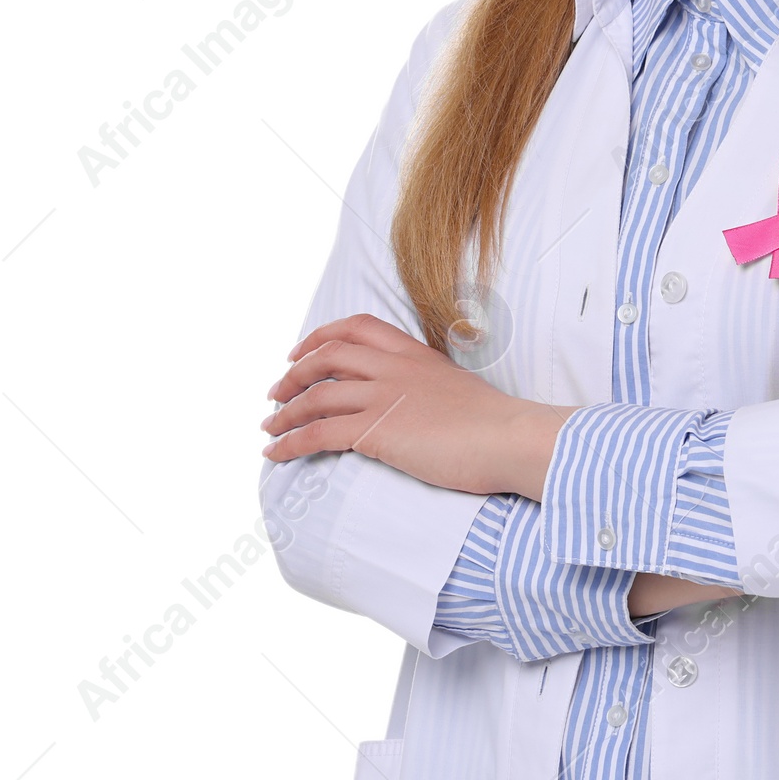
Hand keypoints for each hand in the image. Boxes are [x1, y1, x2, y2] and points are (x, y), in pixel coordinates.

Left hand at [261, 313, 558, 495]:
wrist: (509, 437)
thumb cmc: (494, 422)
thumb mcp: (456, 387)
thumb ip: (427, 385)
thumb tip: (413, 402)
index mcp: (414, 353)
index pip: (358, 326)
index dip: (322, 335)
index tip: (302, 351)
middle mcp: (394, 368)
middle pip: (327, 356)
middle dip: (294, 373)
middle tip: (276, 392)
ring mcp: (385, 397)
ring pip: (316, 395)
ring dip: (284, 411)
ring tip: (269, 427)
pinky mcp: (378, 431)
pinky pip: (318, 432)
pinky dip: (290, 442)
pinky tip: (276, 453)